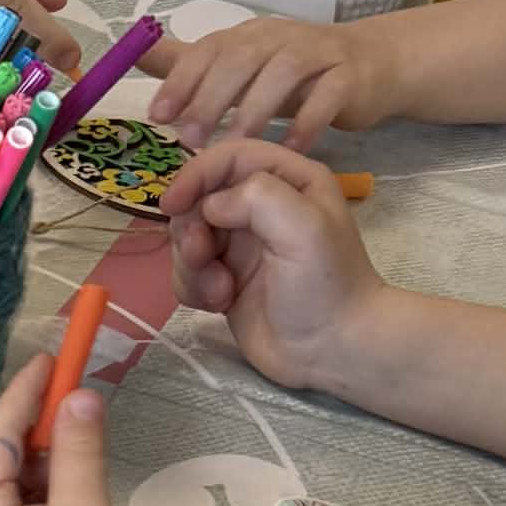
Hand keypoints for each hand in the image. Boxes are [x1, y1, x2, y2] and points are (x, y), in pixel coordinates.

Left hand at [149, 14, 401, 152]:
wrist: (371, 64)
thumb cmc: (295, 72)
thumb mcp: (240, 64)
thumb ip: (191, 63)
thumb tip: (137, 51)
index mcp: (248, 36)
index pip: (210, 48)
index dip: (182, 79)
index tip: (159, 115)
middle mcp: (280, 37)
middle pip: (243, 58)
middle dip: (212, 97)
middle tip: (190, 138)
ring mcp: (318, 53)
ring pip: (285, 73)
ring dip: (256, 109)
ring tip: (235, 146)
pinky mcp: (350, 76)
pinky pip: (328, 96)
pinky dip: (308, 122)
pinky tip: (289, 149)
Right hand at [160, 138, 388, 397]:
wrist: (333, 350)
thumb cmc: (325, 284)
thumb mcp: (303, 226)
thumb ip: (257, 197)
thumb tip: (209, 206)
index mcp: (288, 180)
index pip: (228, 156)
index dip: (195, 174)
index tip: (172, 205)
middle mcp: (262, 207)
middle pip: (199, 199)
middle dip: (192, 229)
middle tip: (205, 258)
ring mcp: (241, 246)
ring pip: (187, 238)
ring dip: (192, 265)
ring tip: (220, 291)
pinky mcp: (225, 280)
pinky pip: (187, 272)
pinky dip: (192, 288)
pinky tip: (218, 304)